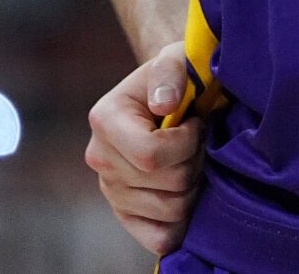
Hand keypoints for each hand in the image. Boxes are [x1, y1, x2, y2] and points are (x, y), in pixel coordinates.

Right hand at [84, 40, 204, 254]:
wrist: (167, 97)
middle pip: (168, 184)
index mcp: (104, 120)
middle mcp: (99, 158)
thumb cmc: (175, 78)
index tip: (195, 122)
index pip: (150, 155)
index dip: (187, 143)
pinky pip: (160, 238)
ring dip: (194, 186)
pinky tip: (186, 190)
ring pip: (171, 211)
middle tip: (198, 141)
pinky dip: (181, 221)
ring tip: (191, 159)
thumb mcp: (176, 60)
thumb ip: (171, 72)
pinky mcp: (125, 215)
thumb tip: (164, 104)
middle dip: (196, 162)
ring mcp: (110, 190)